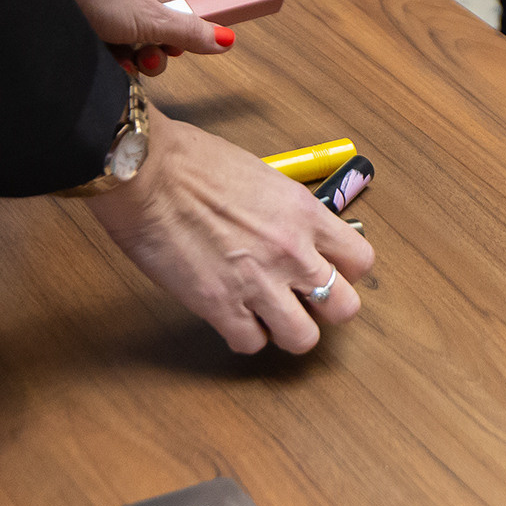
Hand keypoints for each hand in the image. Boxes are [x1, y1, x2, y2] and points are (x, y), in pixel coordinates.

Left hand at [51, 0, 233, 76]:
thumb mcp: (150, 16)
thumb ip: (188, 31)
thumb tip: (226, 38)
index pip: (176, 21)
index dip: (176, 43)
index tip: (170, 52)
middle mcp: (125, 3)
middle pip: (151, 42)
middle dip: (148, 59)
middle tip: (141, 59)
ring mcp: (100, 18)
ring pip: (124, 53)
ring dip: (123, 64)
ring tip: (114, 61)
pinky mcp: (79, 33)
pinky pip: (100, 56)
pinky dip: (101, 63)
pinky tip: (96, 63)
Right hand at [87, 117, 375, 352]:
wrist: (146, 173)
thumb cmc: (192, 162)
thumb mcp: (261, 177)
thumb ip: (284, 212)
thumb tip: (291, 232)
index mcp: (304, 214)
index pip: (360, 261)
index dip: (345, 272)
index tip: (326, 270)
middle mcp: (292, 252)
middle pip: (344, 307)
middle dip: (325, 308)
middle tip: (300, 299)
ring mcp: (258, 283)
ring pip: (303, 338)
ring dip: (286, 330)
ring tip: (266, 316)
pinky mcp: (221, 306)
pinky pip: (250, 343)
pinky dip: (243, 335)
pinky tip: (230, 317)